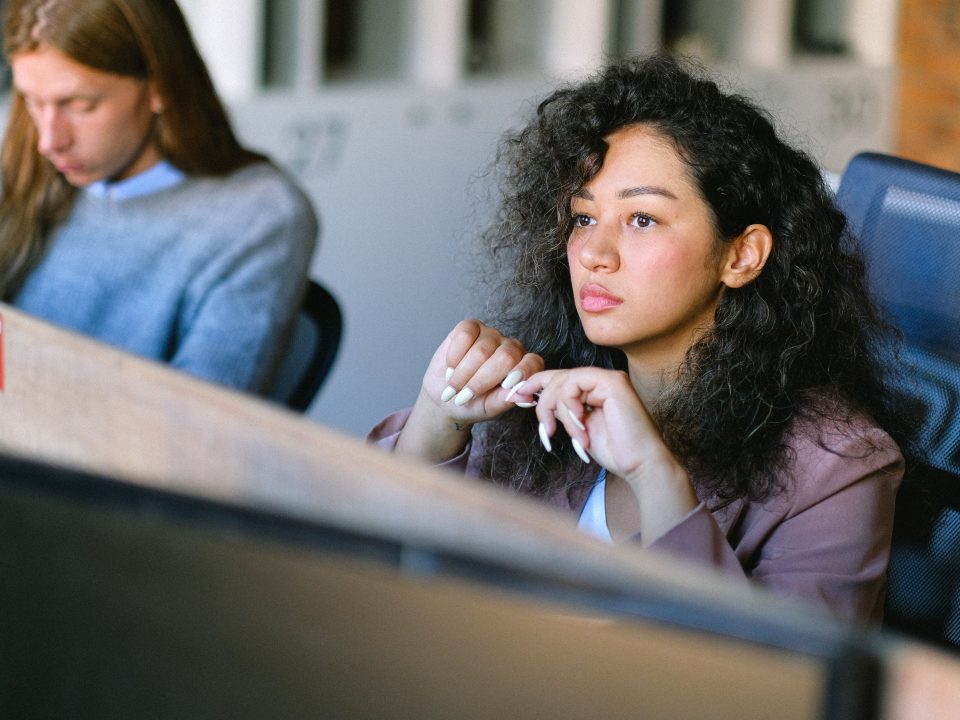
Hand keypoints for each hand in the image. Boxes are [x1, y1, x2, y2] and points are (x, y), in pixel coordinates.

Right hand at [396, 320, 542, 462]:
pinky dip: (454, 355)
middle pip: (506, 356)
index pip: (532, 362)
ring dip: (463, 373)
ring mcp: (491, 335)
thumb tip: (526, 397)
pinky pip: (465, 335)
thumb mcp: (489, 408)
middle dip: (481, 380)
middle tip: (464, 397)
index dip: (522, 372)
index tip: (505, 386)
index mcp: (523, 368)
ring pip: (482, 349)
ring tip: (454, 387)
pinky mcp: (471, 327)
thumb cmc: (472, 404)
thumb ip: (506, 400)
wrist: (445, 395)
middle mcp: (510, 348)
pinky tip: (451, 367)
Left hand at [521, 367, 663, 479]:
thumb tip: (531, 399)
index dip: (533, 385)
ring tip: (568, 435)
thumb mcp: (578, 428)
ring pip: (562, 382)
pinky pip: (574, 384)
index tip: (515, 398)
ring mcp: (607, 378)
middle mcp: (601, 379)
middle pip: (556, 378)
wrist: (640, 464)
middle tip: (546, 430)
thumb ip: (561, 411)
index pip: (557, 378)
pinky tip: (579, 425)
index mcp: (594, 389)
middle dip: (542, 403)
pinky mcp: (612, 382)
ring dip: (558, 411)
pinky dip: (569, 407)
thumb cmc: (615, 451)